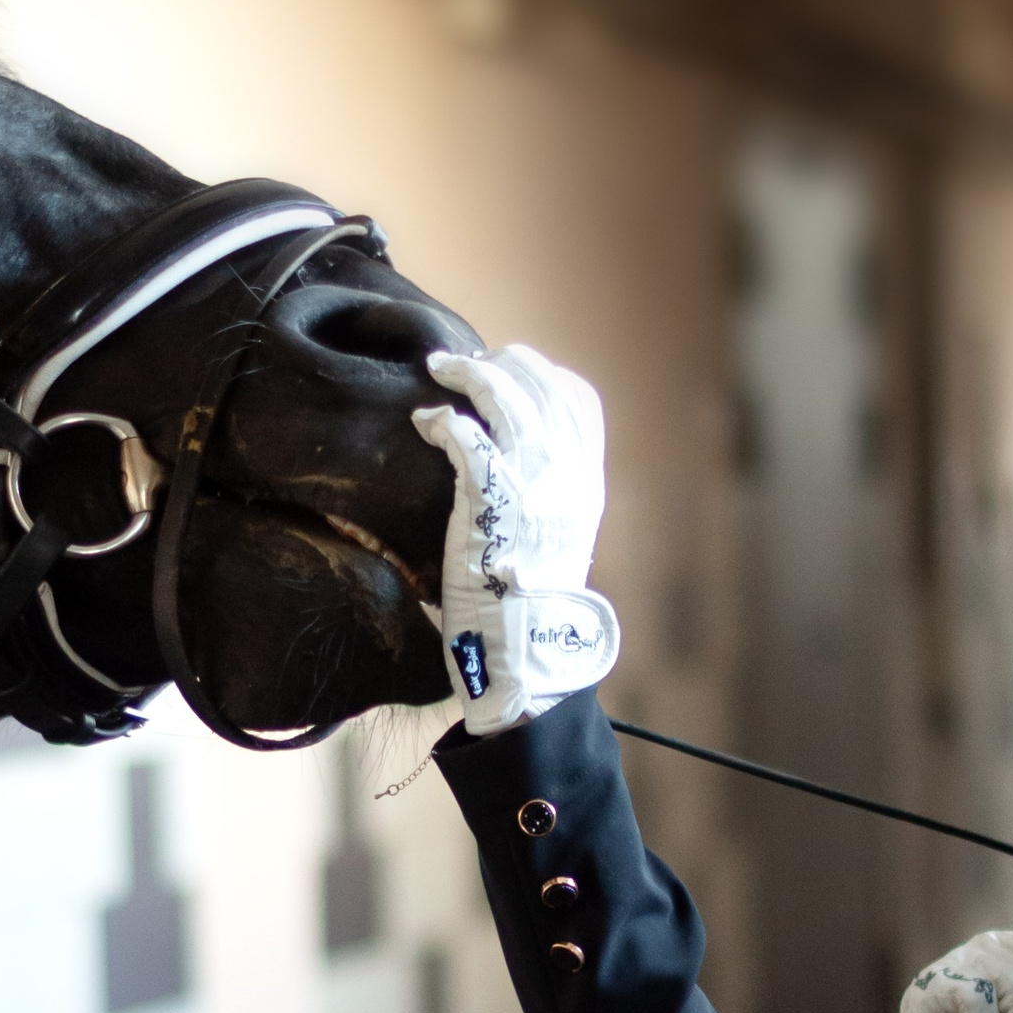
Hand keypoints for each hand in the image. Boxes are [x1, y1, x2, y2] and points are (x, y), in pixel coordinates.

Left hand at [413, 345, 620, 735]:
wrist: (524, 650)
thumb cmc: (529, 603)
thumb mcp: (558, 540)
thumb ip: (548, 495)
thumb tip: (519, 465)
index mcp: (586, 481)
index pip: (578, 400)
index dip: (540, 375)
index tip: (508, 373)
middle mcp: (567, 474)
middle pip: (540, 385)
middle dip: (500, 362)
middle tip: (462, 364)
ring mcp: (532, 484)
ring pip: (506, 397)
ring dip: (468, 374)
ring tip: (438, 369)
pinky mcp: (491, 500)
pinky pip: (468, 437)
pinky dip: (444, 421)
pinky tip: (426, 422)